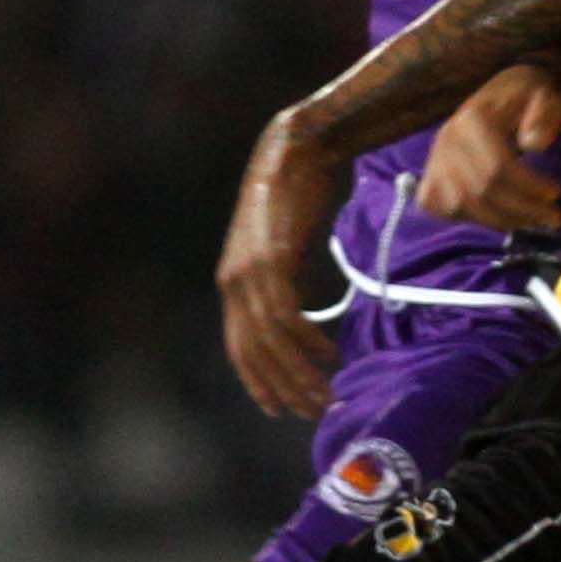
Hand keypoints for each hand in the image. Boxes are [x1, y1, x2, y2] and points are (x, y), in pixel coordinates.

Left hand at [213, 107, 344, 420]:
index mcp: (231, 282)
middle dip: (284, 389)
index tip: (279, 409)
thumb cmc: (294, 196)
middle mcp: (233, 283)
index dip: (258, 383)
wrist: (294, 149)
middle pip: (254, 355)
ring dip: (301, 374)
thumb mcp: (278, 246)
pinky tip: (329, 354)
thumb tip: (295, 315)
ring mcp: (250, 273)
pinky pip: (288, 317)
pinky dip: (309, 341)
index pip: (239, 349)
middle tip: (314, 412)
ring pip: (272, 343)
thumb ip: (279, 281)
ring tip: (328, 393)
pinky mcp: (271, 262)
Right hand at [421, 65, 560, 232]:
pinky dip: (470, 218)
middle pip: (481, 190)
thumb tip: (534, 143)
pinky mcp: (430, 178)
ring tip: (535, 220)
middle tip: (554, 217)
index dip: (528, 187)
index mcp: (472, 118)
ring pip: (463, 205)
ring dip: (502, 220)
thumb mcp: (545, 99)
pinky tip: (500, 217)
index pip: (497, 166)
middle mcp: (446, 139)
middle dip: (521, 209)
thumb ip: (544, 116)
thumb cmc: (526, 102)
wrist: (498, 100)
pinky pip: (441, 209)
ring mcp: (434, 161)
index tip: (556, 193)